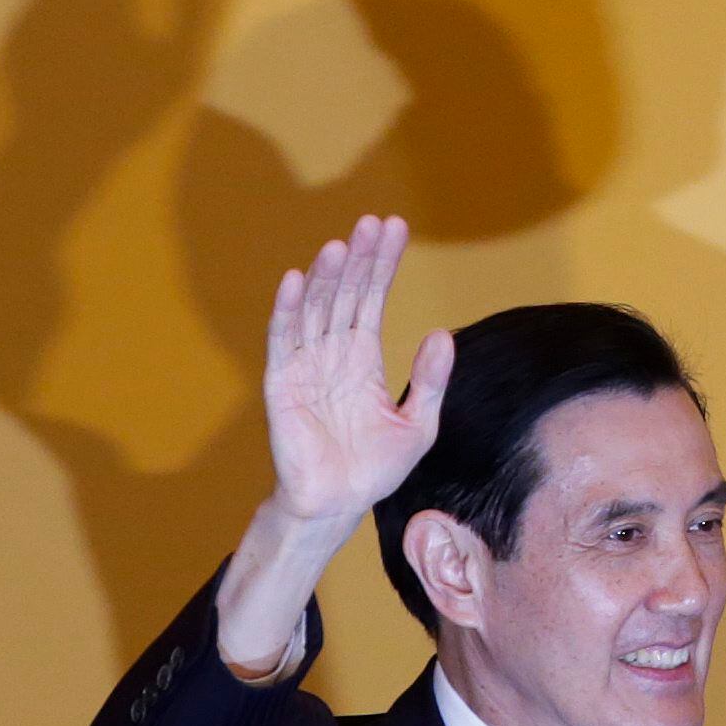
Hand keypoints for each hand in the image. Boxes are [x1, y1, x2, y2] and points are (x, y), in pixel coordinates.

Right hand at [260, 216, 452, 530]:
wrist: (338, 503)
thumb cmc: (375, 468)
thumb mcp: (418, 423)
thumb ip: (429, 380)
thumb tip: (443, 334)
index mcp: (362, 357)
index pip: (371, 298)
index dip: (381, 264)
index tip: (394, 228)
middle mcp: (332, 353)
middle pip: (345, 294)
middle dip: (359, 259)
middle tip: (373, 223)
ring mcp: (305, 364)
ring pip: (315, 309)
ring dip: (326, 276)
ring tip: (341, 244)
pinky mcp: (282, 383)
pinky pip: (284, 340)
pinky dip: (288, 309)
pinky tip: (297, 279)